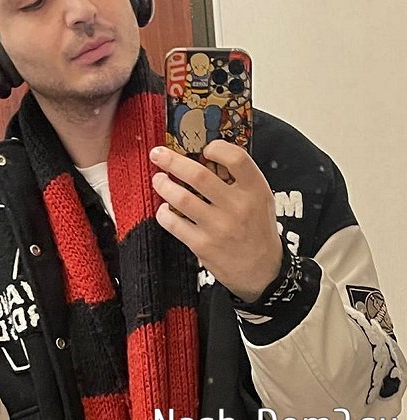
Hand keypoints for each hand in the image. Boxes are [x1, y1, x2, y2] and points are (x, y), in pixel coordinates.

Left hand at [150, 140, 281, 301]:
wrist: (262, 271)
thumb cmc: (256, 228)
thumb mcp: (259, 198)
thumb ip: (238, 178)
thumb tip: (202, 154)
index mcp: (255, 190)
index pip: (237, 159)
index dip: (217, 148)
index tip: (203, 148)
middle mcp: (237, 207)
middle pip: (198, 175)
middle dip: (172, 161)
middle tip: (158, 154)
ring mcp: (219, 227)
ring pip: (181, 198)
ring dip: (163, 185)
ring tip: (158, 179)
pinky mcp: (203, 245)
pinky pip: (173, 223)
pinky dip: (163, 213)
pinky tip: (164, 208)